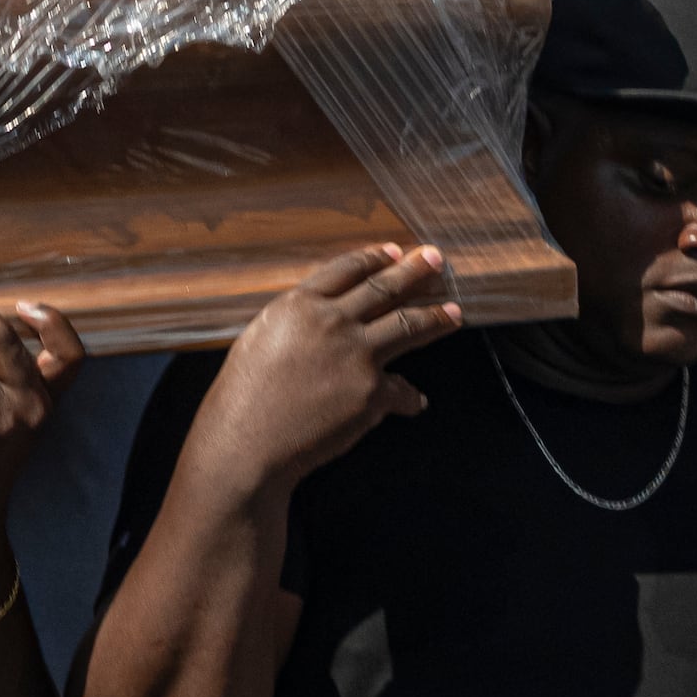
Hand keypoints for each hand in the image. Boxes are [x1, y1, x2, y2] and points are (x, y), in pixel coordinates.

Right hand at [203, 246, 464, 496]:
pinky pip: (403, 391)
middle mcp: (331, 322)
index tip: (396, 251)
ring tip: (454, 312)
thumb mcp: (260, 340)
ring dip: (436, 317)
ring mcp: (356, 356)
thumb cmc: (242, 399)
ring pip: (407, 325)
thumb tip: (327, 319)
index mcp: (299, 305)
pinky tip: (418, 400)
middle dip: (417, 271)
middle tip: (438, 260)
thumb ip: (298, 323)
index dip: (375, 258)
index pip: (346, 269)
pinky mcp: (372, 393)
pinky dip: (411, 398)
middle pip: (384, 287)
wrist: (246, 445)